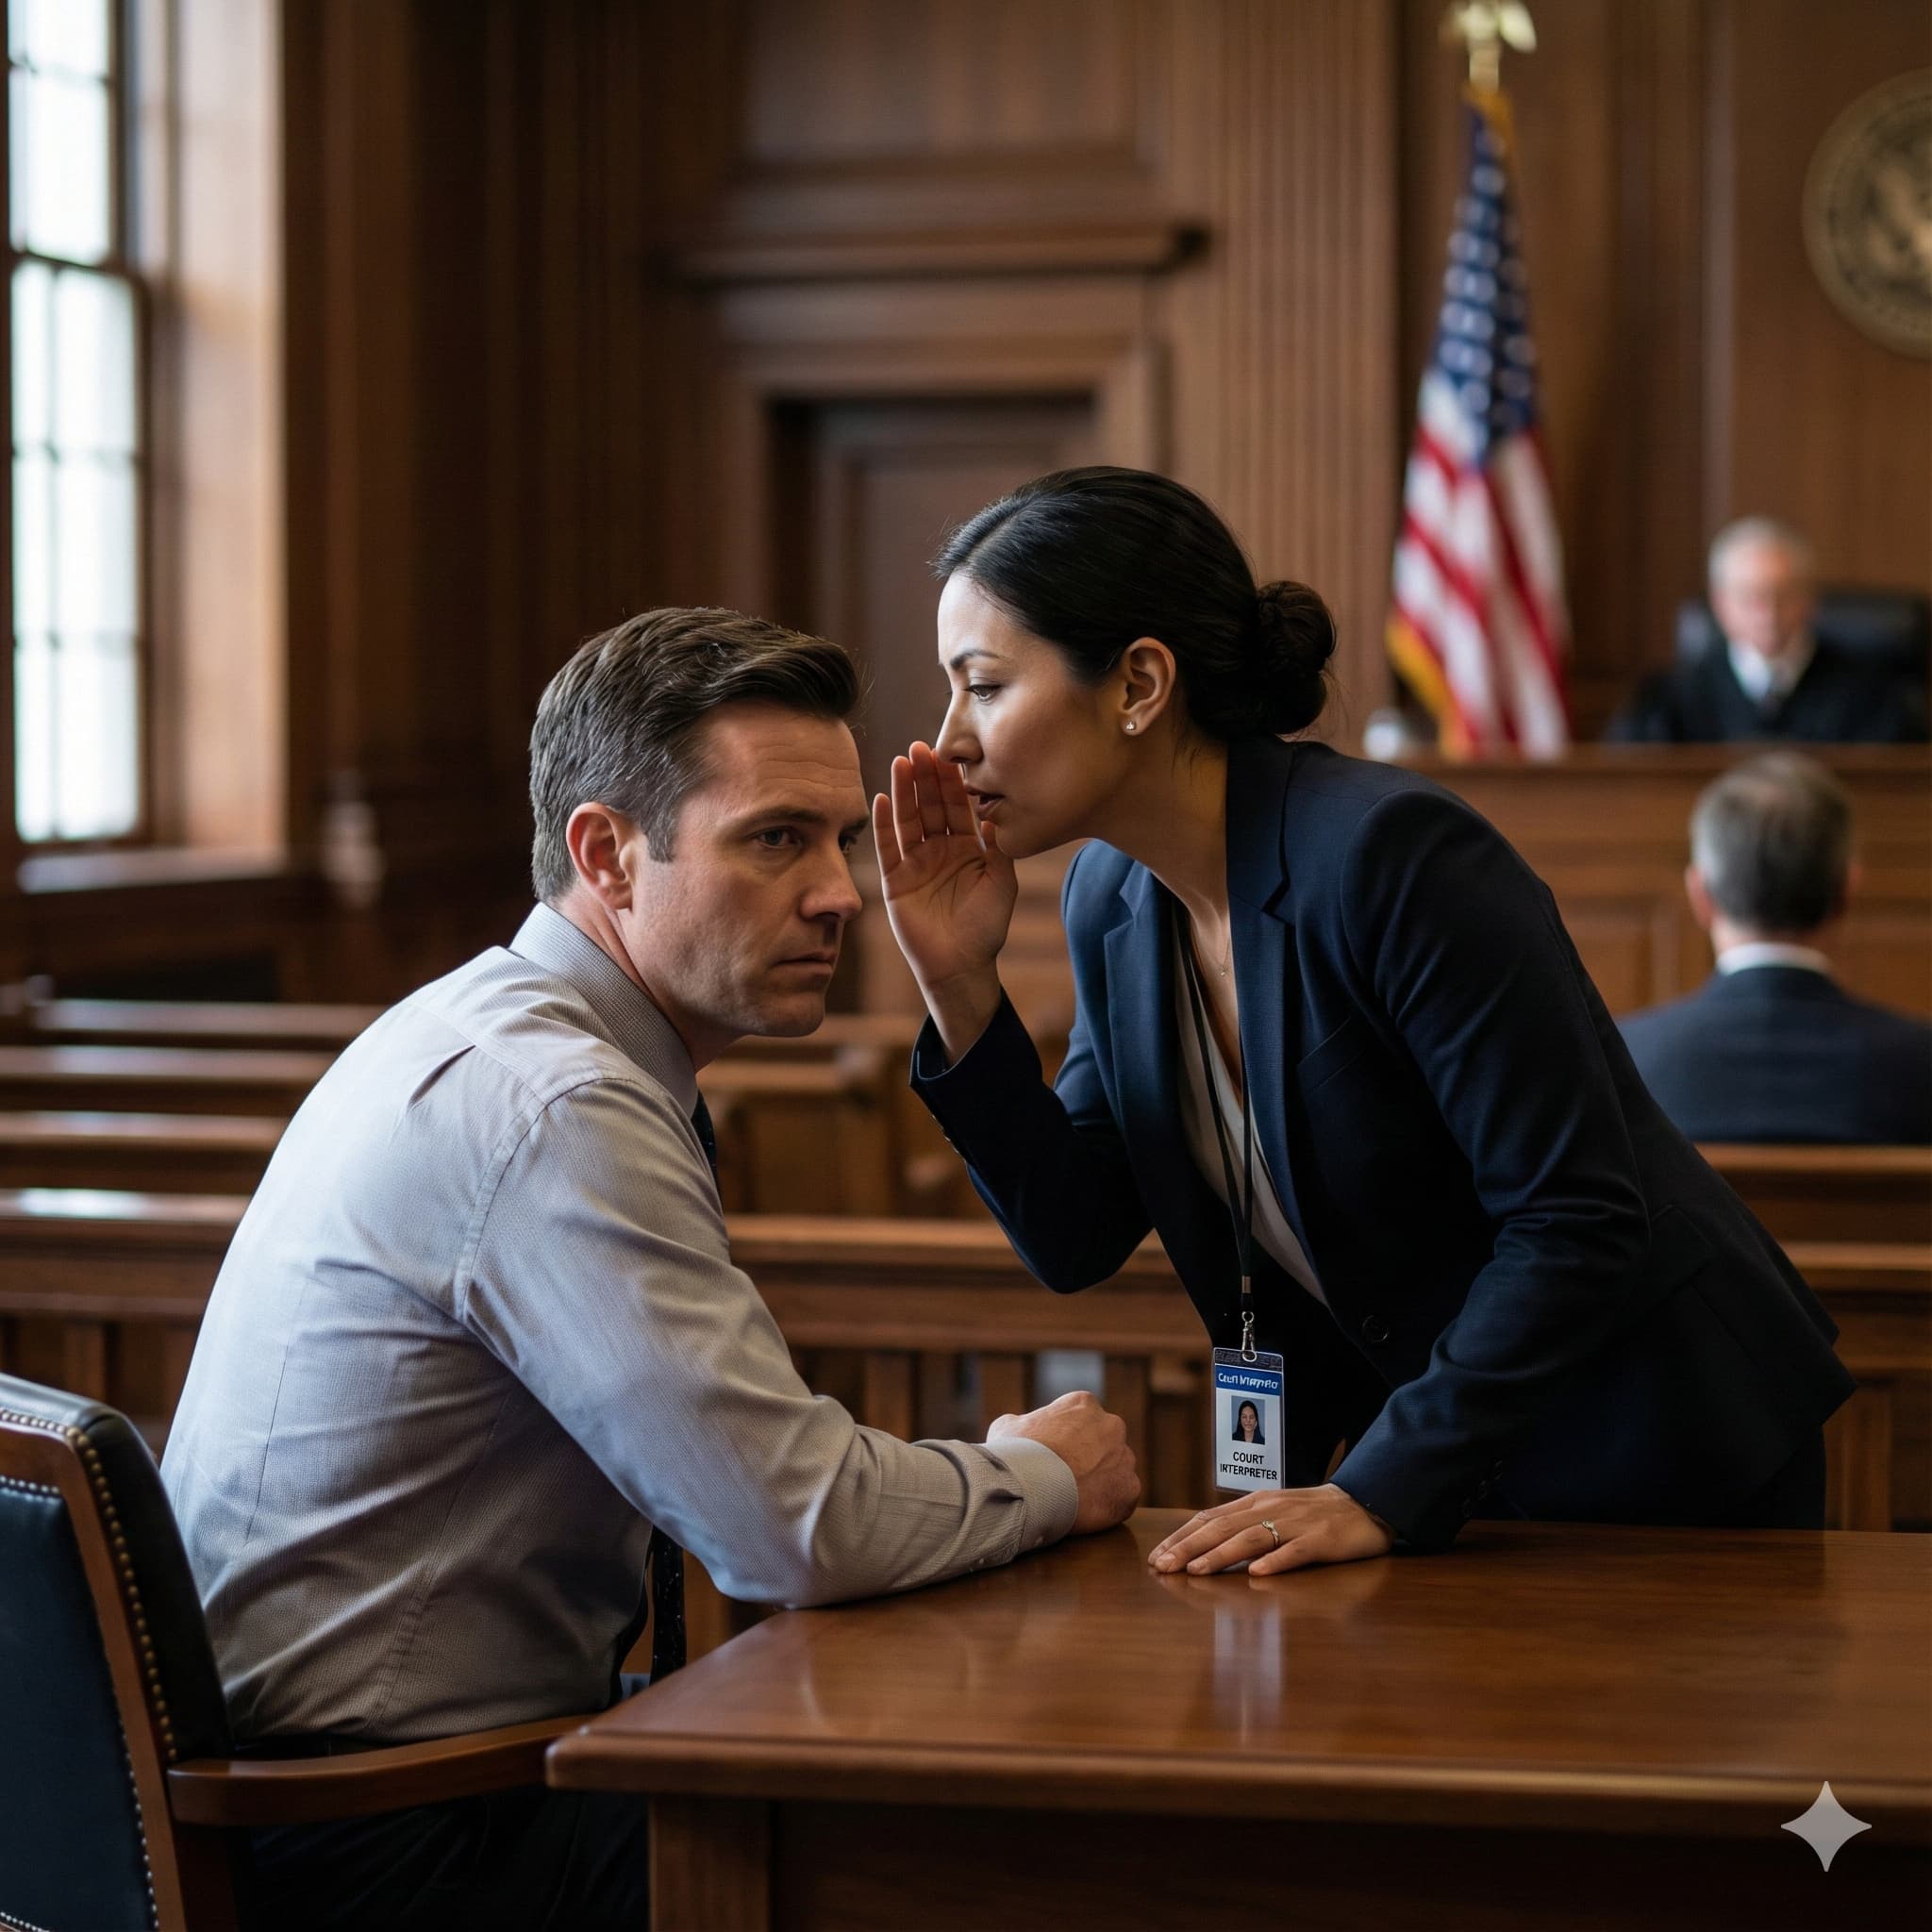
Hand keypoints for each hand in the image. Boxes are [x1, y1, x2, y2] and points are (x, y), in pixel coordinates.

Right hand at [872, 743, 1016, 1056]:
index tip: (948, 754)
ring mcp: (915, 864)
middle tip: (921, 748)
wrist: (960, 966)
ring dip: (904, 791)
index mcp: (966, 848)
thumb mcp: (1001, 882)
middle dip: (926, 777)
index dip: (952, 782)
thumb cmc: (985, 927)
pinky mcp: (895, 881)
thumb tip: (995, 812)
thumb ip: (999, 847)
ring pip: (908, 820)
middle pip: (930, 806)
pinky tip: (884, 799)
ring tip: (901, 762)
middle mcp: (939, 851)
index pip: (957, 807)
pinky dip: (884, 824)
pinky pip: (887, 848)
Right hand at [988, 1390, 1139, 1535]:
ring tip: (1074, 1498)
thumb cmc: (1015, 1455)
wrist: (1028, 1489)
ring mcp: (1125, 1458)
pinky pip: (1122, 1497)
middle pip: (1105, 1442)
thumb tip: (1021, 1429)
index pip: (1082, 1419)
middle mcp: (1112, 1425)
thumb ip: (1024, 1423)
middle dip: (1091, 1457)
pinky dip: (1107, 1505)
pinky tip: (1086, 1512)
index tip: (1055, 1455)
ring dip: (1101, 1481)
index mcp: (1084, 1404)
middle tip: (1067, 1477)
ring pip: (1116, 1470)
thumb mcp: (1007, 1426)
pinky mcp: (1130, 1490)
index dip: (1067, 1438)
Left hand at [1147, 1484, 1392, 1576]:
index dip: (1181, 1537)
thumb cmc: (1313, 1513)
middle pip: (1223, 1527)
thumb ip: (1242, 1525)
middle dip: (1189, 1547)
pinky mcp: (1322, 1539)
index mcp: (1255, 1503)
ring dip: (1221, 1554)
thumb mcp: (1272, 1512)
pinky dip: (1276, 1561)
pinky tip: (1257, 1573)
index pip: (1210, 1518)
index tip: (1157, 1556)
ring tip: (1196, 1569)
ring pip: (1252, 1538)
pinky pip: (1296, 1551)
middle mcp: (1270, 1508)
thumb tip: (1200, 1544)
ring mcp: (1296, 1523)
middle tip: (1162, 1566)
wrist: (1364, 1502)